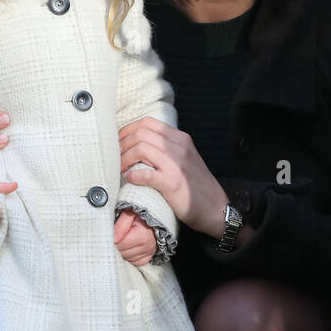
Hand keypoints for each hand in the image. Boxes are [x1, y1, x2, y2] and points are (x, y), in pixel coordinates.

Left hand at [114, 209, 156, 265]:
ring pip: (127, 258)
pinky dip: (130, 256)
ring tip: (125, 239)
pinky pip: (134, 262)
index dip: (114, 238)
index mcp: (143, 235)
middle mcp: (148, 246)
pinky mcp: (148, 257)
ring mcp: (149, 253)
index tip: (114, 231)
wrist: (153, 217)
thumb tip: (115, 239)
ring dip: (123, 250)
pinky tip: (130, 246)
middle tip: (120, 235)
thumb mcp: (129, 214)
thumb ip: (121, 224)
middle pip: (123, 253)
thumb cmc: (139, 215)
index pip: (120, 244)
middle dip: (118, 244)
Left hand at [118, 116, 228, 238]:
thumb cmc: (197, 186)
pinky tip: (130, 179)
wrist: (216, 207)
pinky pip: (146, 173)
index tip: (119, 142)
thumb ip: (167, 149)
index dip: (128, 130)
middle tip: (115, 157)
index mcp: (180, 139)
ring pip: (141, 149)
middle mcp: (179, 147)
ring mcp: (176, 164)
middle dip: (122, 144)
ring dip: (124, 159)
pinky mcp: (172, 183)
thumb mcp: (185, 158)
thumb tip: (140, 146)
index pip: (148, 123)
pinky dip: (134, 175)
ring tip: (120, 169)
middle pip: (141, 133)